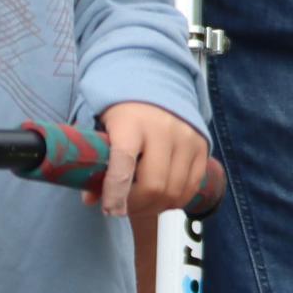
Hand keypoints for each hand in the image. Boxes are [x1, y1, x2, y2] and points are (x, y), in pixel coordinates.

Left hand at [85, 102, 210, 217]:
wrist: (156, 83)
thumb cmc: (124, 114)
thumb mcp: (103, 129)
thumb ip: (98, 163)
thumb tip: (91, 200)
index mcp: (131, 123)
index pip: (124, 163)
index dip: (116, 192)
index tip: (110, 210)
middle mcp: (162, 129)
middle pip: (154, 185)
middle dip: (136, 206)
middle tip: (125, 208)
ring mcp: (186, 138)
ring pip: (174, 192)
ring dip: (156, 207)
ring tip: (142, 204)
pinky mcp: (201, 147)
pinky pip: (191, 187)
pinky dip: (175, 201)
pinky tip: (161, 198)